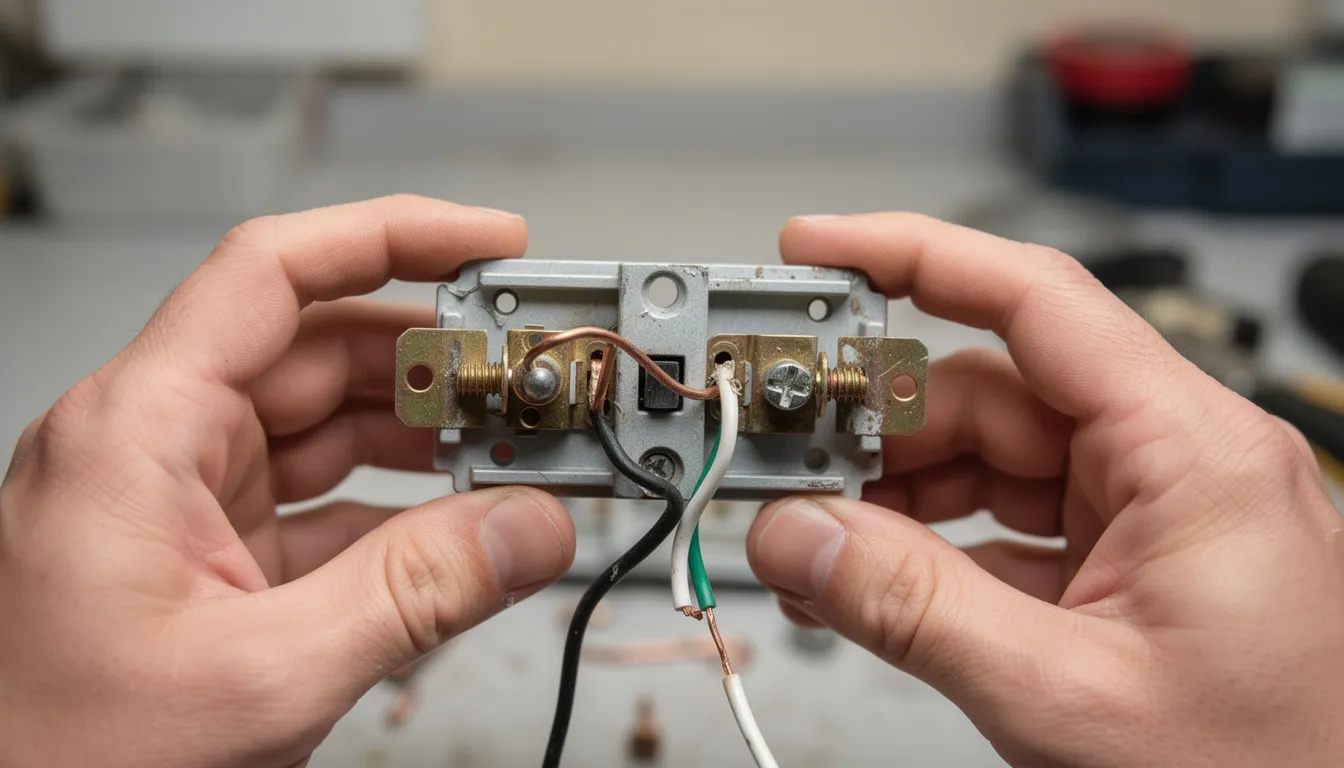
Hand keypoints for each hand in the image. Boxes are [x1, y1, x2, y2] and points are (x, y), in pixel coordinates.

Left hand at [0, 196, 574, 766]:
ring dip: (424, 434)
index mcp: (136, 432)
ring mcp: (180, 502)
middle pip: (318, 349)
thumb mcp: (262, 675)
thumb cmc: (54, 760)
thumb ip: (415, 595)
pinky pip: (321, 502)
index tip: (486, 244)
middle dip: (435, 358)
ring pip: (326, 425)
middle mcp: (154, 447)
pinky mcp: (207, 558)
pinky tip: (460, 526)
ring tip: (510, 447)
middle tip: (527, 377)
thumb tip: (528, 531)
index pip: (273, 274)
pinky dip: (397, 509)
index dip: (391, 238)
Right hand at [748, 214, 1343, 765]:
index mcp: (1194, 454)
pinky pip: (1004, 525)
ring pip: (987, 461)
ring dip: (892, 494)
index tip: (818, 249)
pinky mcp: (1126, 566)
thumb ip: (913, 610)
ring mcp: (1150, 516)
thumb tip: (798, 538)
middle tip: (783, 459)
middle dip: (875, 424)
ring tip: (812, 537)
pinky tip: (865, 579)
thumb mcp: (1066, 694)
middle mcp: (1176, 463)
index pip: (1034, 301)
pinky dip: (929, 547)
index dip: (913, 257)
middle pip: (988, 392)